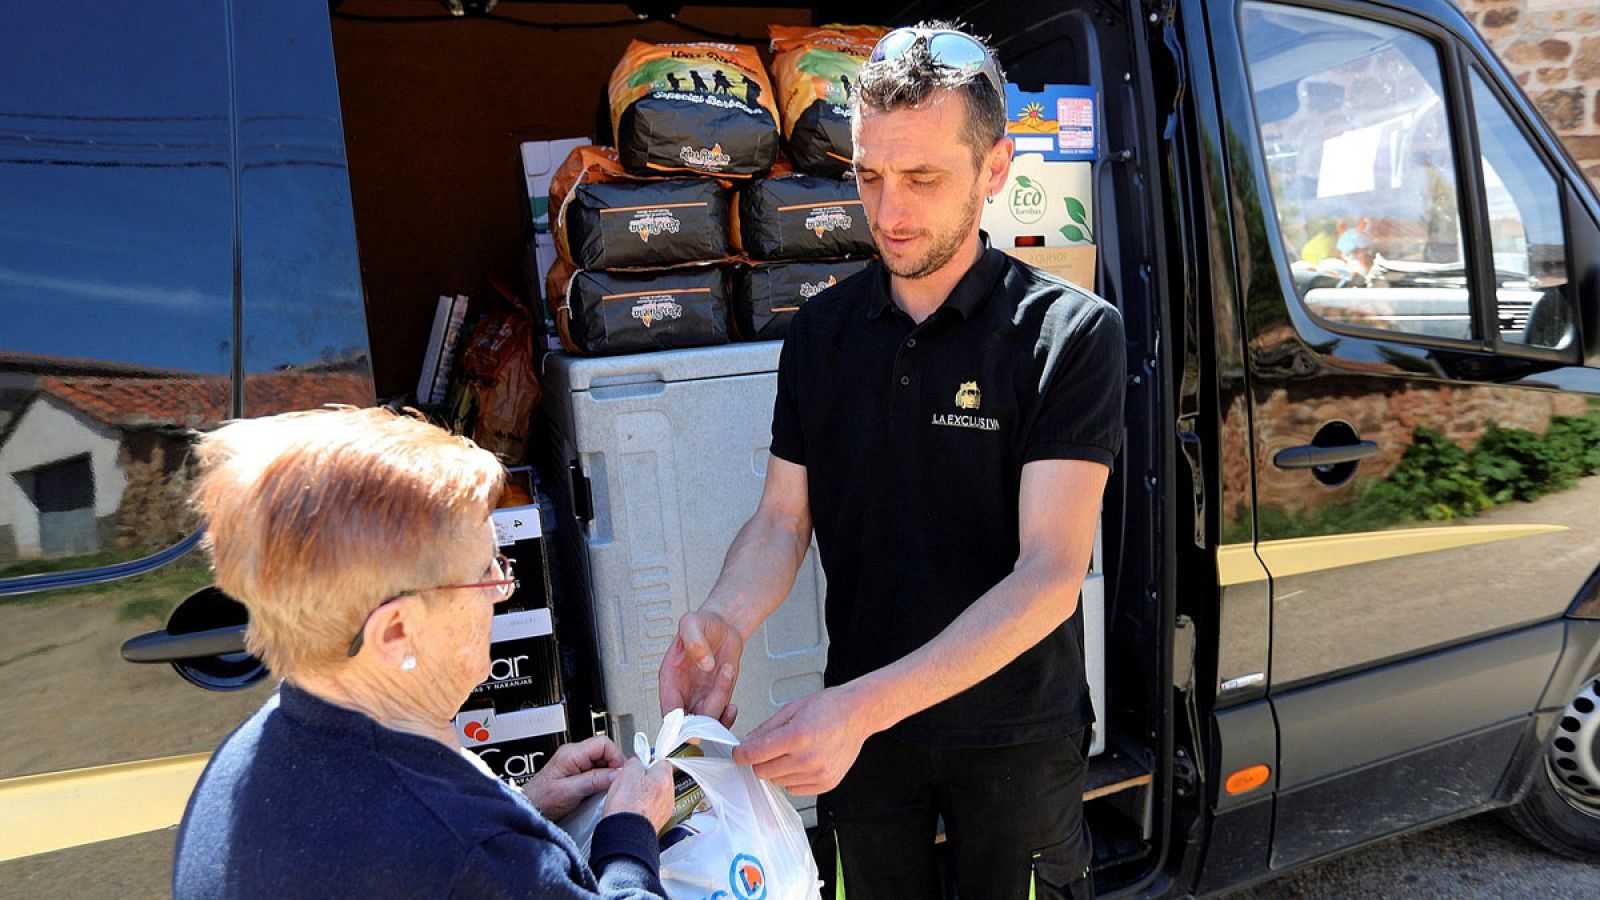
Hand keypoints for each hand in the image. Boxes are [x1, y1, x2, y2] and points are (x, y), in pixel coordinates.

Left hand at [521, 736, 622, 820]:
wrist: (528, 810)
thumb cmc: (541, 800)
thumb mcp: (570, 792)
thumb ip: (595, 781)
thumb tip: (617, 774)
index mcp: (571, 754)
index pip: (604, 743)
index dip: (615, 757)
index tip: (618, 774)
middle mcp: (573, 754)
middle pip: (604, 752)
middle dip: (612, 768)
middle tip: (611, 785)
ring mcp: (574, 763)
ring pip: (601, 762)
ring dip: (606, 776)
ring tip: (601, 791)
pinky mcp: (575, 773)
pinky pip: (595, 771)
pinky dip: (600, 781)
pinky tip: (595, 793)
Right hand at [601, 757, 675, 831]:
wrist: (625, 835)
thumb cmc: (626, 807)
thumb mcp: (626, 773)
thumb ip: (635, 763)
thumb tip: (637, 761)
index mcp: (664, 779)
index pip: (662, 762)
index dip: (647, 761)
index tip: (638, 764)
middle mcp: (669, 795)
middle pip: (659, 779)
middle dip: (645, 779)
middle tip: (629, 782)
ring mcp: (664, 811)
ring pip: (654, 795)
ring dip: (643, 795)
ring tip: (628, 798)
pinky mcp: (656, 823)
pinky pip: (650, 809)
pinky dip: (641, 808)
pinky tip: (630, 810)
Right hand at [660, 609, 742, 727]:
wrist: (723, 626)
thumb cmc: (703, 624)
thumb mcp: (692, 622)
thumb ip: (695, 640)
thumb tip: (704, 662)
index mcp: (669, 678)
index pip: (668, 711)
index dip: (678, 723)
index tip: (692, 722)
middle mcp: (682, 693)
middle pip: (687, 725)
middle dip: (703, 720)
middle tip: (717, 697)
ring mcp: (699, 699)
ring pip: (705, 724)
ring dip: (719, 705)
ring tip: (726, 672)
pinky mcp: (715, 700)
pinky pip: (718, 721)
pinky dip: (727, 719)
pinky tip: (732, 706)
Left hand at [732, 686, 873, 796]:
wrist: (858, 714)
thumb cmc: (828, 707)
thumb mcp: (791, 709)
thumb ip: (765, 729)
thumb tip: (746, 743)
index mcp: (797, 736)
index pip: (754, 754)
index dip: (741, 753)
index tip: (739, 752)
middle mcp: (808, 758)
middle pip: (763, 771)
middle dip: (760, 760)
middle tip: (770, 748)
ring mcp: (818, 774)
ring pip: (777, 782)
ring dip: (777, 769)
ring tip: (792, 751)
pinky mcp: (826, 783)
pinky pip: (794, 789)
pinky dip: (792, 778)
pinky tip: (802, 762)